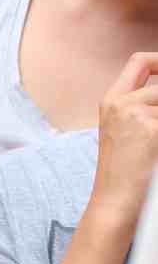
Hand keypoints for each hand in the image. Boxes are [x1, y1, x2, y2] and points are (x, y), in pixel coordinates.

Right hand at [91, 52, 157, 231]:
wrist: (113, 202)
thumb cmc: (121, 174)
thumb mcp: (125, 131)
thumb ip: (142, 106)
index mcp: (111, 102)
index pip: (139, 62)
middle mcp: (120, 103)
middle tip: (157, 126)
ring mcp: (134, 114)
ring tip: (153, 143)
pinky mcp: (150, 128)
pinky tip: (155, 151)